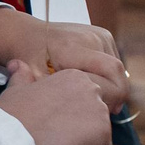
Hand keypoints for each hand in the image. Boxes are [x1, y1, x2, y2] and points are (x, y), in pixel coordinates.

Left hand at [0, 12, 129, 110]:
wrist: (26, 34)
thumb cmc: (29, 60)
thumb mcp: (38, 81)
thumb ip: (62, 95)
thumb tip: (89, 111)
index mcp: (72, 48)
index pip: (111, 70)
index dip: (116, 93)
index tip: (109, 110)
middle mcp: (89, 37)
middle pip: (117, 70)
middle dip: (116, 92)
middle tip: (106, 109)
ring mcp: (97, 34)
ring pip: (118, 68)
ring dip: (112, 83)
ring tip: (95, 95)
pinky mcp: (103, 34)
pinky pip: (114, 60)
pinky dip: (108, 75)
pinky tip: (93, 83)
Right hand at [0, 60, 113, 144]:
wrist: (16, 136)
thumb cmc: (14, 114)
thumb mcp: (16, 88)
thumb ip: (23, 76)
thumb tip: (17, 65)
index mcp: (75, 77)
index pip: (82, 102)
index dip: (66, 115)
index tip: (50, 121)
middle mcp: (92, 89)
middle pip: (93, 117)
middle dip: (78, 128)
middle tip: (55, 134)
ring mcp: (100, 111)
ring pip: (98, 136)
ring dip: (81, 144)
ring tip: (58, 143)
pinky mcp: (104, 134)